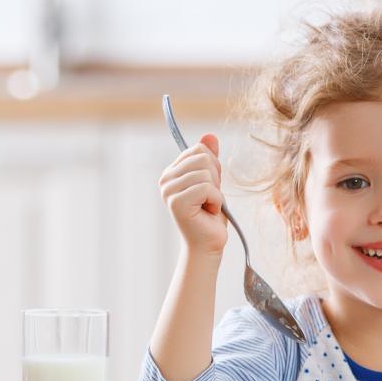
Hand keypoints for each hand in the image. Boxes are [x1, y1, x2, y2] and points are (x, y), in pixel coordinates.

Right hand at [160, 132, 227, 255]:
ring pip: (206, 173)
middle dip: (215, 179)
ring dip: (216, 192)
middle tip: (209, 199)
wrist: (208, 245)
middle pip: (203, 158)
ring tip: (207, 206)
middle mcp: (165, 179)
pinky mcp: (177, 202)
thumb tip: (210, 135)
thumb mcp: (213, 181)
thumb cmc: (210, 215)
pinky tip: (208, 213)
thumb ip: (209, 159)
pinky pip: (208, 188)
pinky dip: (216, 201)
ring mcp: (169, 190)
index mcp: (171, 172)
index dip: (212, 168)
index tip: (208, 188)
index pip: (198, 149)